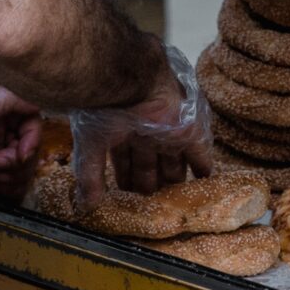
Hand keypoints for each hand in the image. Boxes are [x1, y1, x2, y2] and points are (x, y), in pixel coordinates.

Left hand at [0, 89, 42, 210]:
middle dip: (20, 158)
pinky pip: (13, 182)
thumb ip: (6, 98)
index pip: (29, 117)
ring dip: (14, 173)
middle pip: (29, 143)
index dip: (32, 135)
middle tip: (0, 163)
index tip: (24, 149)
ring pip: (23, 165)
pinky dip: (8, 186)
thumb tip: (35, 99)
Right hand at [74, 48, 213, 203]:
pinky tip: (205, 179)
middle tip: (152, 202)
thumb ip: (89, 174)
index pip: (124, 160)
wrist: (130, 83)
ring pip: (172, 161)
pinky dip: (202, 167)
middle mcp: (144, 131)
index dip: (126, 178)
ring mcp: (167, 131)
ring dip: (173, 179)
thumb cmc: (106, 108)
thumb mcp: (92, 144)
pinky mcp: (188, 132)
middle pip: (149, 163)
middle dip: (149, 183)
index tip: (126, 196)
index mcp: (121, 130)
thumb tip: (84, 206)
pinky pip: (199, 154)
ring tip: (176, 198)